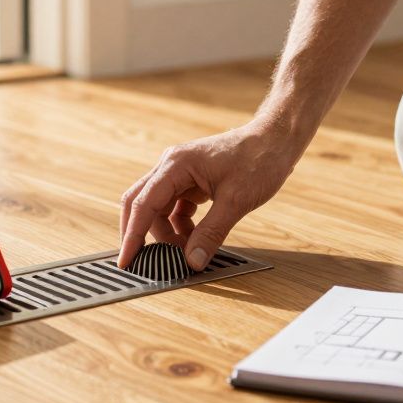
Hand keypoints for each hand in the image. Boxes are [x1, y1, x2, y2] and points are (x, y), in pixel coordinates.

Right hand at [117, 120, 302, 270]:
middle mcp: (171, 166)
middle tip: (143, 262)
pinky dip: (180, 226)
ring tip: (186, 251)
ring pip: (158, 208)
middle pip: (141, 204)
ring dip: (166, 233)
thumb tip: (193, 261)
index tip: (126, 261)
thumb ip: (211, 233)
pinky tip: (195, 237)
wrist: (276, 140)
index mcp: (176, 165)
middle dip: (140, 234)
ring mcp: (180, 173)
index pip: (142, 204)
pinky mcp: (192, 181)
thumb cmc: (258, 160)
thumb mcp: (235, 201)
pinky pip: (175, 208)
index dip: (132, 235)